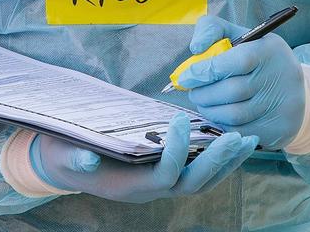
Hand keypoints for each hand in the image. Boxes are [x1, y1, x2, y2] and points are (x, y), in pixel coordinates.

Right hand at [29, 113, 256, 202]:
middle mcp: (150, 190)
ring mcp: (158, 184)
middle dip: (217, 161)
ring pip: (201, 180)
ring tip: (247, 139)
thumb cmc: (64, 155)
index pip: (166, 174)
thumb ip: (77, 157)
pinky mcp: (162, 173)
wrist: (62, 166)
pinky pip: (196, 172)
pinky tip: (228, 140)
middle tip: (236, 136)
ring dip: (226, 162)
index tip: (180, 118)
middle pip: (194, 183)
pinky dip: (216, 159)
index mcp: (130, 186)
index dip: (178, 150)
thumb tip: (87, 160)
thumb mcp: (65, 153)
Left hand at [178, 16, 304, 149]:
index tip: (185, 78)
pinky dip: (224, 124)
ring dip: (210, 110)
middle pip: (232, 91)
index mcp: (269, 50)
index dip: (205, 71)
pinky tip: (219, 115)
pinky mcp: (280, 128)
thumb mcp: (237, 34)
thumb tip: (196, 48)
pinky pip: (242, 132)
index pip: (236, 61)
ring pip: (235, 115)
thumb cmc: (254, 55)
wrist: (290, 84)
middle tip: (192, 93)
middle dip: (203, 94)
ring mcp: (284, 106)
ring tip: (202, 103)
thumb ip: (211, 30)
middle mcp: (281, 77)